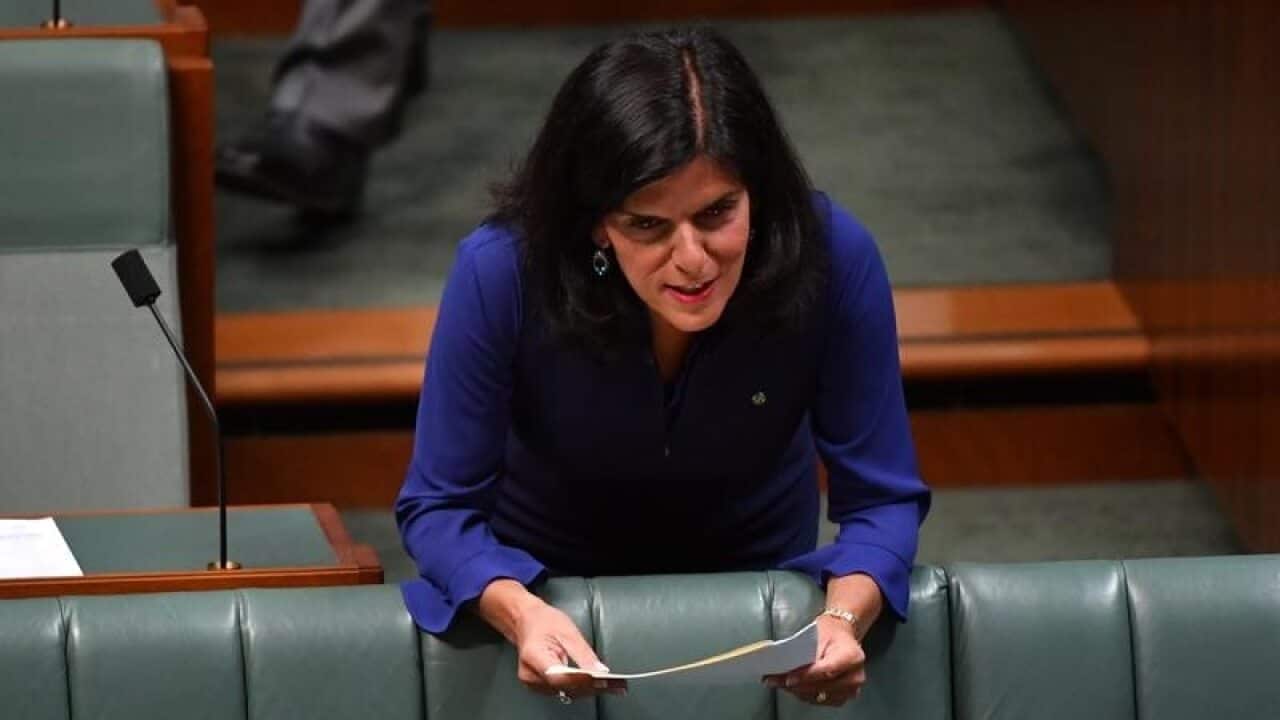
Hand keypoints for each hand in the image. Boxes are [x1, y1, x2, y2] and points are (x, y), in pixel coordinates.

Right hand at [510, 601, 628, 699]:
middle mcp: (529, 673)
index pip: (561, 676)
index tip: (604, 681)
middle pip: (564, 687)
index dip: (584, 681)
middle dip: (592, 687)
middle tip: (616, 686)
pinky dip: (578, 687)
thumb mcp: (567, 631)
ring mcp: (532, 682)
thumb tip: (600, 671)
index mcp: (534, 655)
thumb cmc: (543, 621)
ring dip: (587, 689)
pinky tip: (593, 685)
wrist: (525, 620)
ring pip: (565, 691)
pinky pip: (561, 690)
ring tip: (611, 686)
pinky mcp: (538, 685)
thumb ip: (584, 653)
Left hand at [763, 615, 864, 706]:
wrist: (842, 634)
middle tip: (775, 680)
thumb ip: (806, 651)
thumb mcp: (818, 633)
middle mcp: (855, 676)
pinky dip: (804, 694)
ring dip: (797, 691)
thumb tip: (786, 665)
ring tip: (778, 683)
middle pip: (822, 686)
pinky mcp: (843, 696)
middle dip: (797, 685)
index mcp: (852, 657)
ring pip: (819, 696)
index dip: (806, 676)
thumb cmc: (830, 631)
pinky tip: (791, 686)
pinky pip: (820, 700)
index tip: (788, 679)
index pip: (827, 670)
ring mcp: (851, 690)